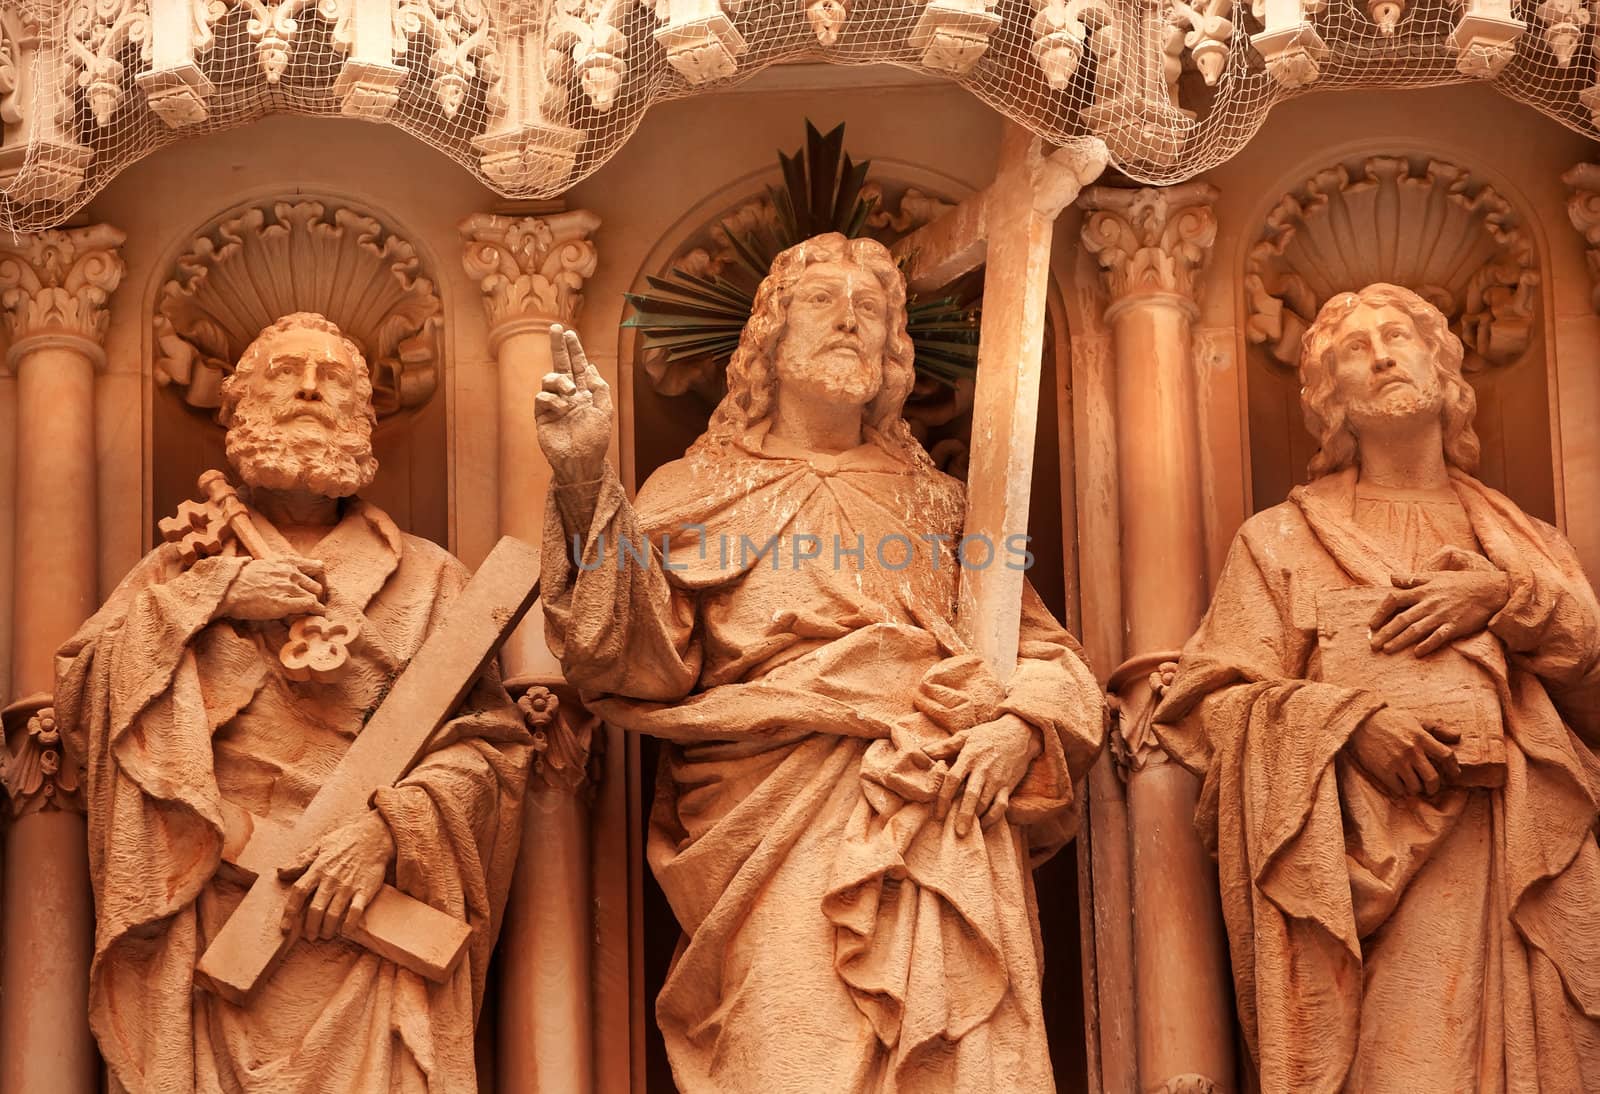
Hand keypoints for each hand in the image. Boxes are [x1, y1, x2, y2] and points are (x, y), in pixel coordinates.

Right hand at [219, 557, 324, 620]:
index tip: (317, 589)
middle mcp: (291, 573)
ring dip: (316, 606)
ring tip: (310, 614)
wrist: (227, 589)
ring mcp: (289, 587)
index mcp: (287, 563)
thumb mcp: (264, 566)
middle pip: (319, 584)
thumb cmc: (240, 580)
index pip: (318, 567)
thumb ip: (280, 571)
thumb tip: (287, 578)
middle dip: (319, 596)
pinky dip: (316, 612)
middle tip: (313, 606)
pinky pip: (311, 606)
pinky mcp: (284, 602)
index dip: (321, 580)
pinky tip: (312, 618)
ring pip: (316, 596)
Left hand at [278, 810, 394, 942]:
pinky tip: (345, 930)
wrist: (374, 836)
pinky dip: (349, 925)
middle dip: (310, 927)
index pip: (299, 892)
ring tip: (325, 935)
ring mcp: (348, 886)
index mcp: (318, 868)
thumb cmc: (345, 841)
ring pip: (333, 915)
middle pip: (315, 909)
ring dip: (327, 929)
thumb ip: (300, 861)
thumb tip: (280, 872)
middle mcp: (331, 879)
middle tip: (310, 936)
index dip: (290, 912)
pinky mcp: (364, 890)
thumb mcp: (320, 846)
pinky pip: (355, 913)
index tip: (285, 928)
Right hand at [535, 325, 613, 484]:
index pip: (578, 366)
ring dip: (559, 380)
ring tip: (569, 391)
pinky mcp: (542, 415)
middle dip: (558, 346)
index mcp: (584, 392)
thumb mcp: (605, 411)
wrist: (582, 461)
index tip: (570, 333)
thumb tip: (590, 367)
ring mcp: (554, 404)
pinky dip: (552, 399)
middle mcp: (568, 395)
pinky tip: (562, 408)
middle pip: (560, 364)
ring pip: (550, 378)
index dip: (574, 350)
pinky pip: (542, 397)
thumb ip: (600, 388)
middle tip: (556, 328)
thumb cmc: (596, 439)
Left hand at [924, 714, 1038, 836]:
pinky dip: (993, 818)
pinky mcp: (1008, 786)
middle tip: (957, 833)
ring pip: (986, 803)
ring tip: (966, 831)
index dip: (944, 797)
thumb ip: (944, 747)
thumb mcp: (965, 736)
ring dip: (976, 818)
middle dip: (963, 815)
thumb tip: (922, 752)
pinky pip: (1001, 806)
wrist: (1020, 733)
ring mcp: (996, 779)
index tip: (938, 813)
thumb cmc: (988, 735)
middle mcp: (982, 770)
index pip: (953, 779)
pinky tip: (983, 825)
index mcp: (969, 757)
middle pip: (971, 795)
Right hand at [1347, 706, 1460, 796]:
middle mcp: (1411, 751)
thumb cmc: (1390, 721)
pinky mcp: (1384, 771)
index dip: (1453, 768)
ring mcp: (1397, 762)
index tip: (1453, 774)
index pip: (1447, 756)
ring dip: (1417, 789)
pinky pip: (1399, 789)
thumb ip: (1437, 728)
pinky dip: (1402, 790)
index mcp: (1421, 737)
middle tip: (1432, 787)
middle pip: (1433, 778)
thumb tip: (1457, 736)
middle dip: (1435, 787)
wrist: (1360, 723)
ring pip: (1416, 787)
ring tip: (1414, 785)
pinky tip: (1400, 784)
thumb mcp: (1415, 720)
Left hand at [1369, 569, 1509, 655]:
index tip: (1371, 624)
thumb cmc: (1461, 583)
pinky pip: (1438, 637)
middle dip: (1385, 632)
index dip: (1380, 612)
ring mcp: (1442, 615)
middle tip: (1372, 645)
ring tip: (1386, 650)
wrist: (1490, 590)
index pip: (1394, 599)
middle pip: (1401, 619)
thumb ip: (1412, 578)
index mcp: (1422, 590)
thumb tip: (1392, 578)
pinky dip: (1427, 645)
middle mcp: (1429, 603)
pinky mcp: (1455, 626)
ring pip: (1416, 629)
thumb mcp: (1436, 576)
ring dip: (1399, 641)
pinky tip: (1416, 653)